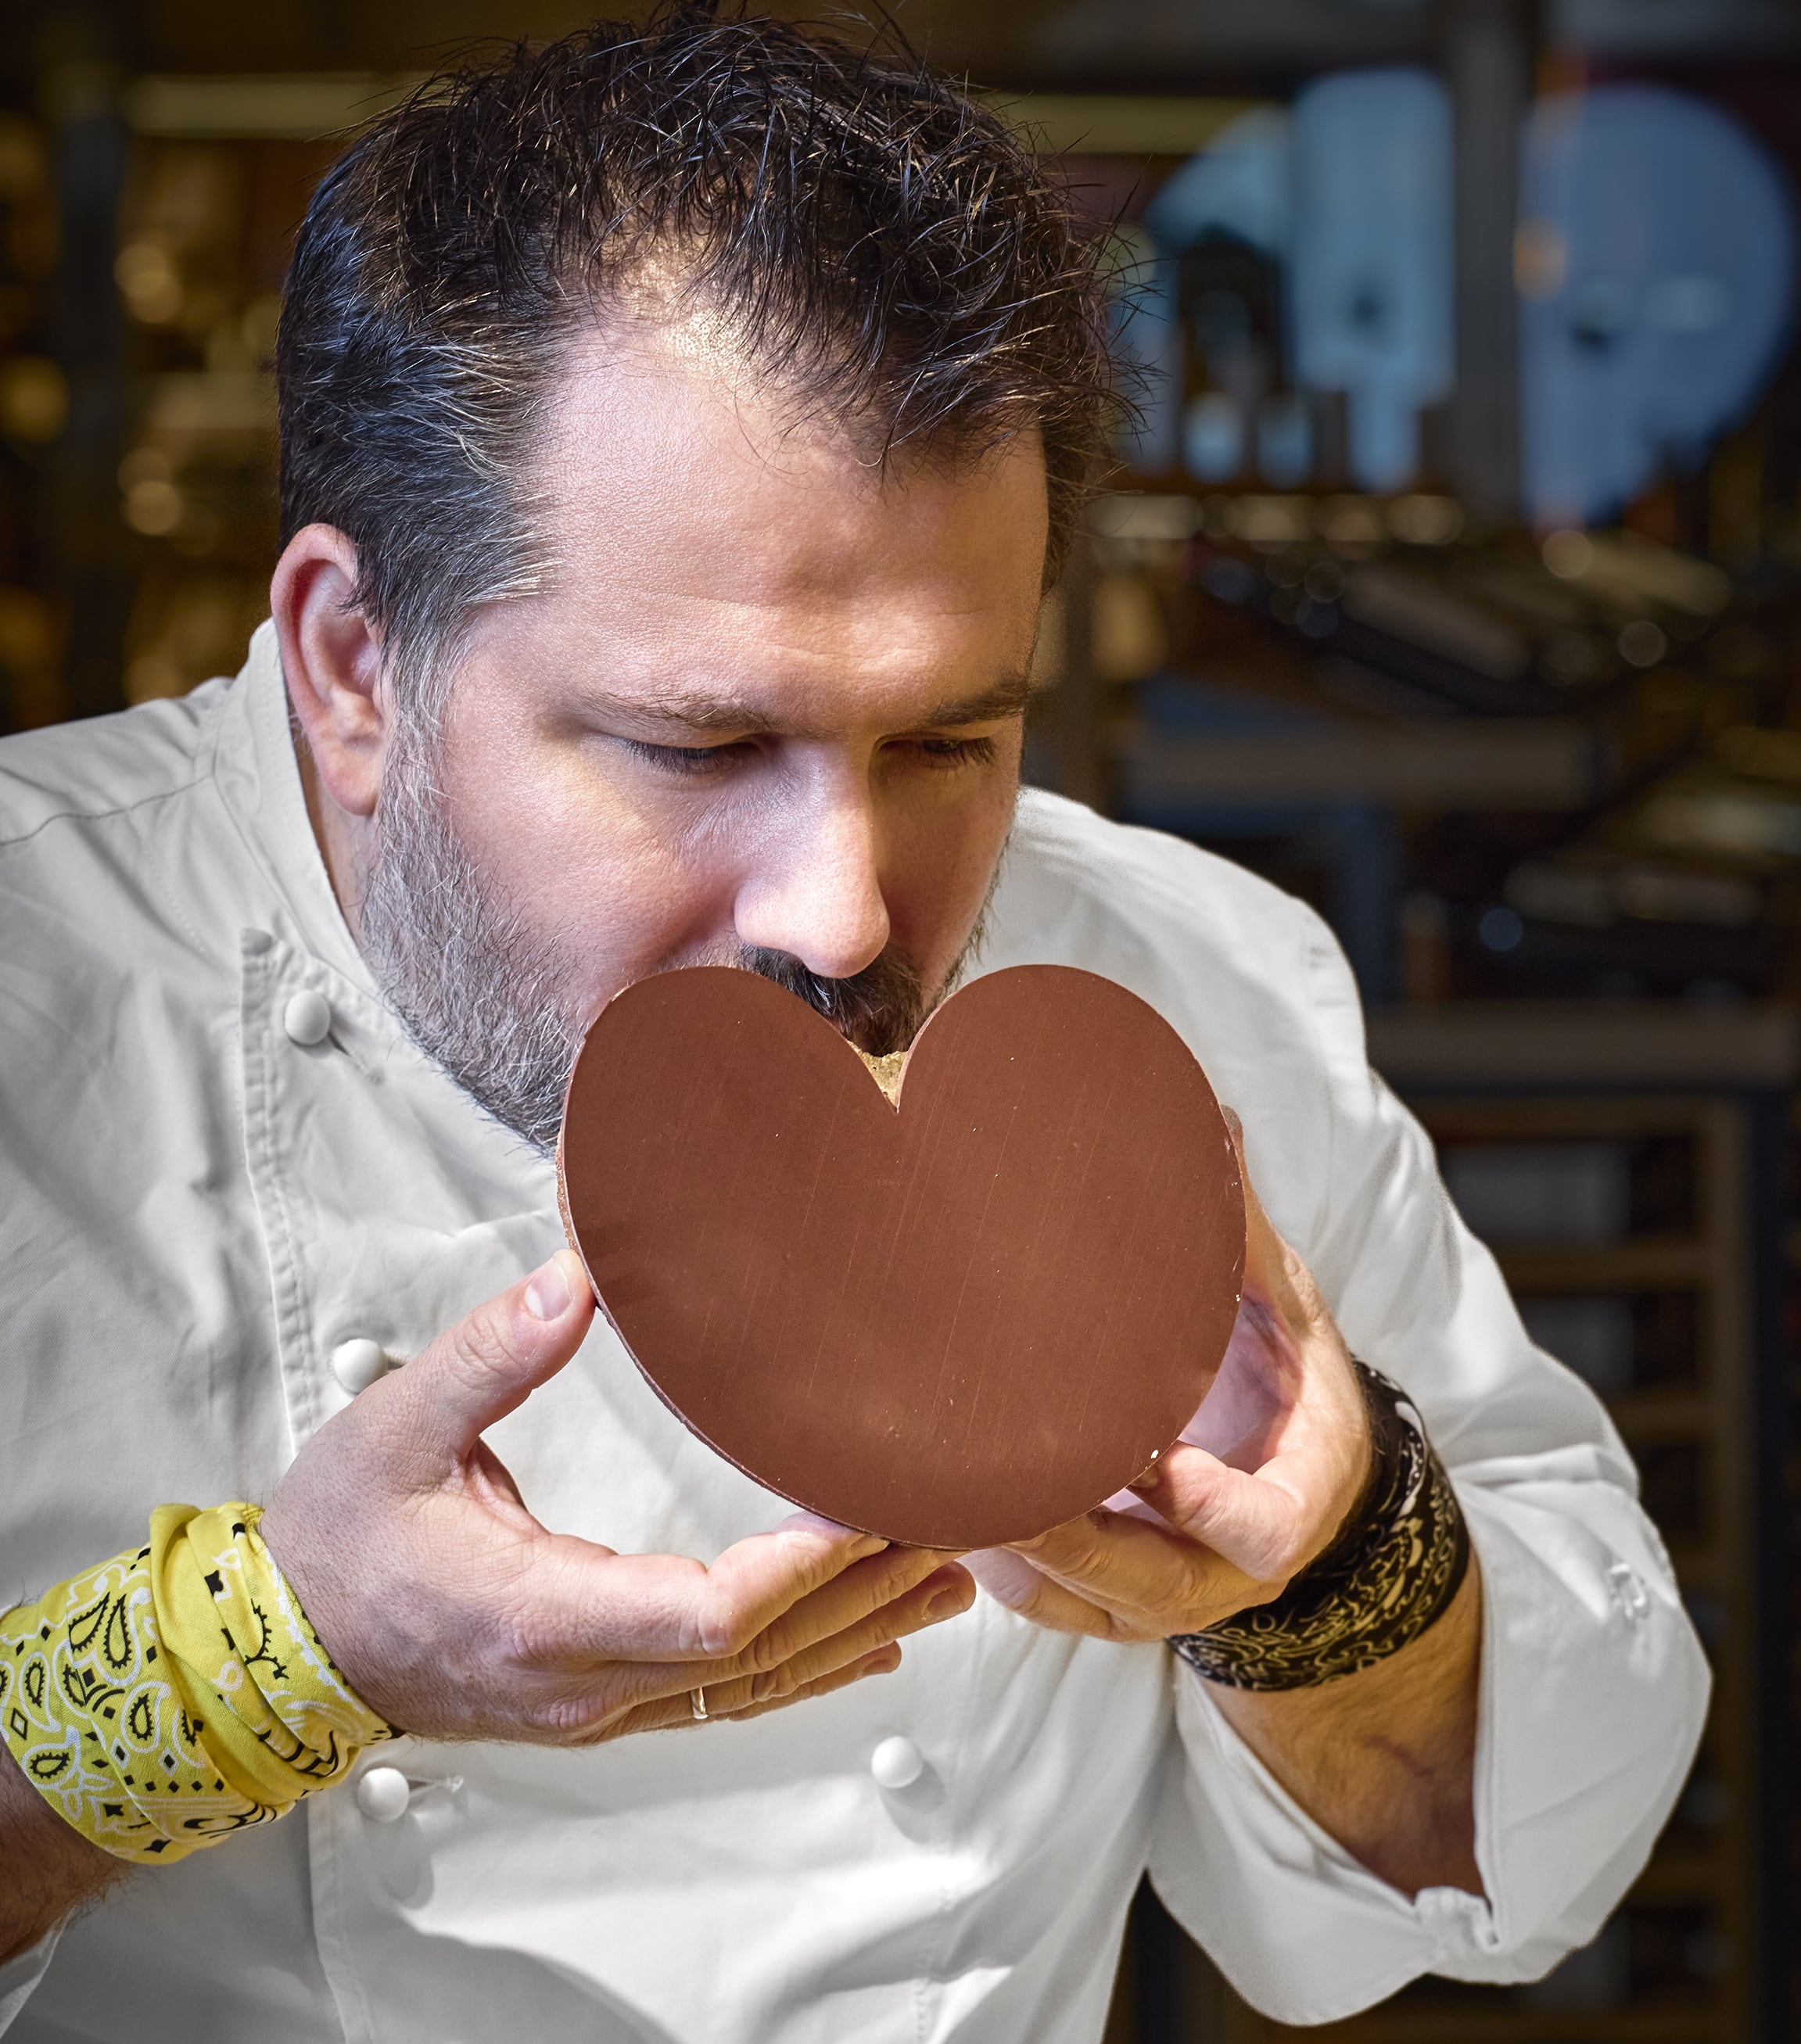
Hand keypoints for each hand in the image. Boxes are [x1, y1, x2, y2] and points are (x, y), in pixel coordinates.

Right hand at [259, 1251, 972, 1741]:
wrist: (281, 1648)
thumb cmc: (336, 1541)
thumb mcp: (396, 1428)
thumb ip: (491, 1355)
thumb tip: (579, 1278)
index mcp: (544, 1613)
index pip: (712, 1615)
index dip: (806, 1568)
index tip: (878, 1509)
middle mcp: (586, 1677)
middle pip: (762, 1657)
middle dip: (867, 1592)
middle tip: (957, 1526)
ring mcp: (596, 1701)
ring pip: (755, 1687)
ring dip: (858, 1633)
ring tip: (950, 1581)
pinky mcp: (596, 1698)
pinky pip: (724, 1697)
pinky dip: (805, 1669)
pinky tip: (866, 1645)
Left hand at [966, 1114, 1369, 1640]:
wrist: (1291, 1471)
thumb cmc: (1285, 1380)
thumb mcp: (1285, 1306)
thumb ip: (1241, 1232)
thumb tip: (1210, 1123)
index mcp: (1294, 1498)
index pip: (1266, 1534)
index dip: (1214, 1510)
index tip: (1162, 1461)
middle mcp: (1229, 1571)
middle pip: (1153, 1585)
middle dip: (1076, 1538)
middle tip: (1005, 1480)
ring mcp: (1167, 1600)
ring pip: (1086, 1604)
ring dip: (1017, 1556)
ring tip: (944, 1495)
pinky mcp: (1111, 1605)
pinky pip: (1047, 1608)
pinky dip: (995, 1571)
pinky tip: (940, 1516)